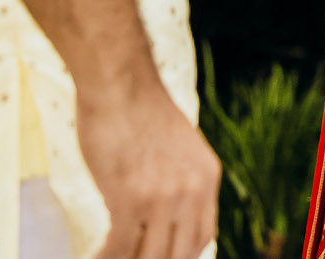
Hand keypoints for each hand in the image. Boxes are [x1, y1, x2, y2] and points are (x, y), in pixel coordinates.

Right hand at [76, 72, 219, 258]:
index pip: (203, 236)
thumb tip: (164, 212)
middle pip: (179, 254)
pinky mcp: (130, 200)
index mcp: (206, 178)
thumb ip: (177, 180)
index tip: (161, 258)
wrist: (120, 84)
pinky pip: (117, 249)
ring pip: (150, 258)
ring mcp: (163, 198)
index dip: (181, 256)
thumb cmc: (137, 111)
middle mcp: (192, 191)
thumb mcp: (177, 147)